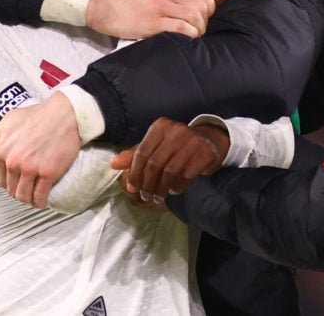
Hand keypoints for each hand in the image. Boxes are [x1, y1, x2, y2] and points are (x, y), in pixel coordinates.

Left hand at [0, 91, 80, 207]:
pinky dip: (40, 202)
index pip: (0, 179)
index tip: (17, 183)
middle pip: (11, 189)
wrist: (65, 113)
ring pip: (24, 196)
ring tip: (34, 199)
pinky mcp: (48, 173)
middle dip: (18, 192)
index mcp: (1, 151)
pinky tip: (43, 202)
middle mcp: (13, 162)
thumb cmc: (39, 114)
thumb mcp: (9, 120)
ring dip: (28, 200)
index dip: (9, 183)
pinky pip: (40, 196)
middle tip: (27, 190)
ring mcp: (30, 168)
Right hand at [86, 0, 215, 38]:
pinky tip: (188, 38)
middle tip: (200, 26)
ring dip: (199, 28)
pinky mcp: (153, 23)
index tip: (205, 13)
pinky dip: (189, 34)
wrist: (99, 3)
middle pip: (202, 4)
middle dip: (206, 18)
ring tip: (195, 34)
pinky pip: (181, 28)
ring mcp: (161, 7)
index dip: (209, 5)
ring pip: (194, 16)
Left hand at [110, 118, 229, 203]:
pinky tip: (174, 191)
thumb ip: (135, 154)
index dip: (134, 172)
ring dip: (161, 189)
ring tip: (157, 197)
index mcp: (161, 126)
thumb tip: (113, 164)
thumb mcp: (156, 145)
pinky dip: (177, 187)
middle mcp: (176, 131)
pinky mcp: (204, 154)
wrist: (209, 140)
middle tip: (146, 196)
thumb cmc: (177, 145)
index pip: (142, 152)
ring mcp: (192, 142)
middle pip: (155, 164)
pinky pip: (185, 176)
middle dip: (147, 184)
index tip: (132, 188)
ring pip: (169, 172)